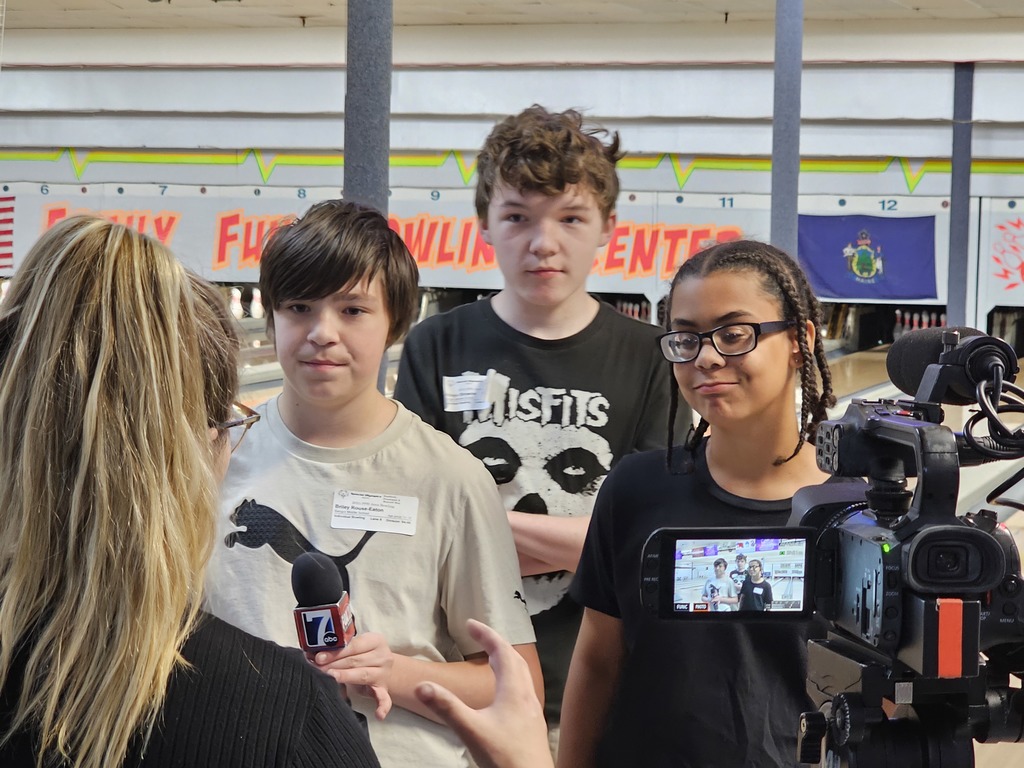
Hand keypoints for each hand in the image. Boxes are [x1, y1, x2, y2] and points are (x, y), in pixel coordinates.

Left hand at [311, 632, 393, 719]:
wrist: (382, 667)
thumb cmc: (363, 655)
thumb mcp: (356, 647)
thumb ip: (340, 649)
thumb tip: (314, 653)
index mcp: (376, 641)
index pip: (354, 645)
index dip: (336, 651)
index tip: (319, 657)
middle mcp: (383, 657)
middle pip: (355, 660)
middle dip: (334, 664)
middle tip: (317, 668)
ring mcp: (383, 674)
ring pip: (363, 675)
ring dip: (345, 677)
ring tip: (329, 678)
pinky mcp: (383, 690)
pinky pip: (385, 699)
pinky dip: (382, 707)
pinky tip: (378, 715)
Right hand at [414, 619, 551, 767]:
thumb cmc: (504, 757)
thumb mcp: (471, 731)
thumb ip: (447, 707)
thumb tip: (422, 685)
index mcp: (513, 690)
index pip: (501, 650)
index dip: (485, 634)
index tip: (469, 623)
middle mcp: (526, 695)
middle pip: (514, 658)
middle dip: (496, 643)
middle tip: (478, 636)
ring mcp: (532, 709)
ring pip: (522, 674)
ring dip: (507, 660)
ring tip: (492, 658)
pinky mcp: (533, 723)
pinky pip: (523, 689)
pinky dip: (512, 678)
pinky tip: (504, 694)